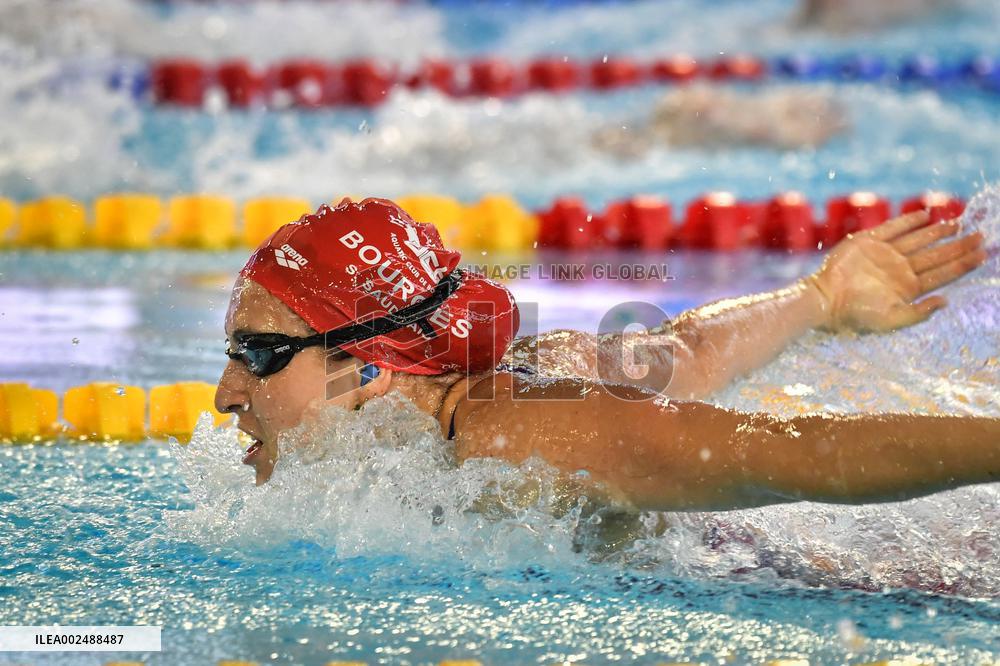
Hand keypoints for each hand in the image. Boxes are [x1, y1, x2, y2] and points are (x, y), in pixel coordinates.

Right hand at [808, 210, 986, 332]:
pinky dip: (909, 221)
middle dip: (959, 245)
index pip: (942, 273)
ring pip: (919, 240)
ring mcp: (885, 254)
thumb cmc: (855, 315)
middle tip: (981, 235)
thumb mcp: (890, 320)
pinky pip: (893, 228)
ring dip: (939, 232)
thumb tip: (946, 301)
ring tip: (959, 224)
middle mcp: (899, 270)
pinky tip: (926, 215)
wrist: (824, 300)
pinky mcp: (868, 242)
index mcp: (907, 288)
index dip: (963, 263)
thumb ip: (919, 313)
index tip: (983, 254)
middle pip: (936, 255)